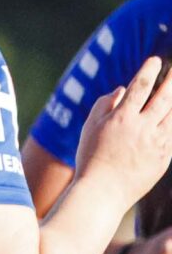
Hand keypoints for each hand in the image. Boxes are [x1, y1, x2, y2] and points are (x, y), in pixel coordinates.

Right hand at [78, 55, 171, 208]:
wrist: (102, 193)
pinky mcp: (164, 157)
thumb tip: (121, 89)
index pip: (140, 87)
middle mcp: (141, 128)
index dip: (149, 71)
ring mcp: (156, 143)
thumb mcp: (89, 129)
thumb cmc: (91, 160)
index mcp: (121, 119)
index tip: (155, 60)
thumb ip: (103, 105)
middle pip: (164, 97)